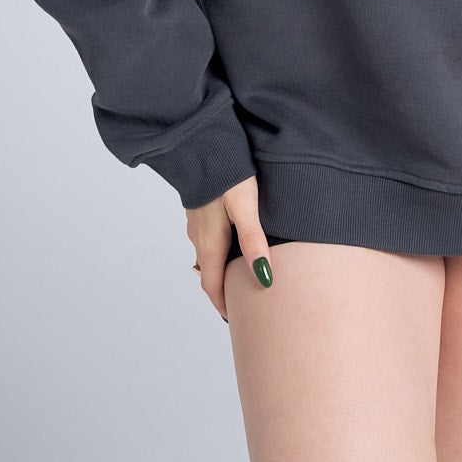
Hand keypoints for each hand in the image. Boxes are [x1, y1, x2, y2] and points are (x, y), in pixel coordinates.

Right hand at [185, 174, 275, 324]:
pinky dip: (219, 250)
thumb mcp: (245, 206)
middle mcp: (198, 236)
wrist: (201, 142)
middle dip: (223, 289)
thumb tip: (264, 277)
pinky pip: (207, 238)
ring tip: (241, 275)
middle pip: (209, 271)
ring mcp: (197, 222)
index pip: (211, 284)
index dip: (222, 304)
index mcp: (209, 241)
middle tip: (241, 302)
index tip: (234, 319)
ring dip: (221, 269)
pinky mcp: (200, 208)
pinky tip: (234, 242)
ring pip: (208, 254)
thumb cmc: (226, 173)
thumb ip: (253, 240)